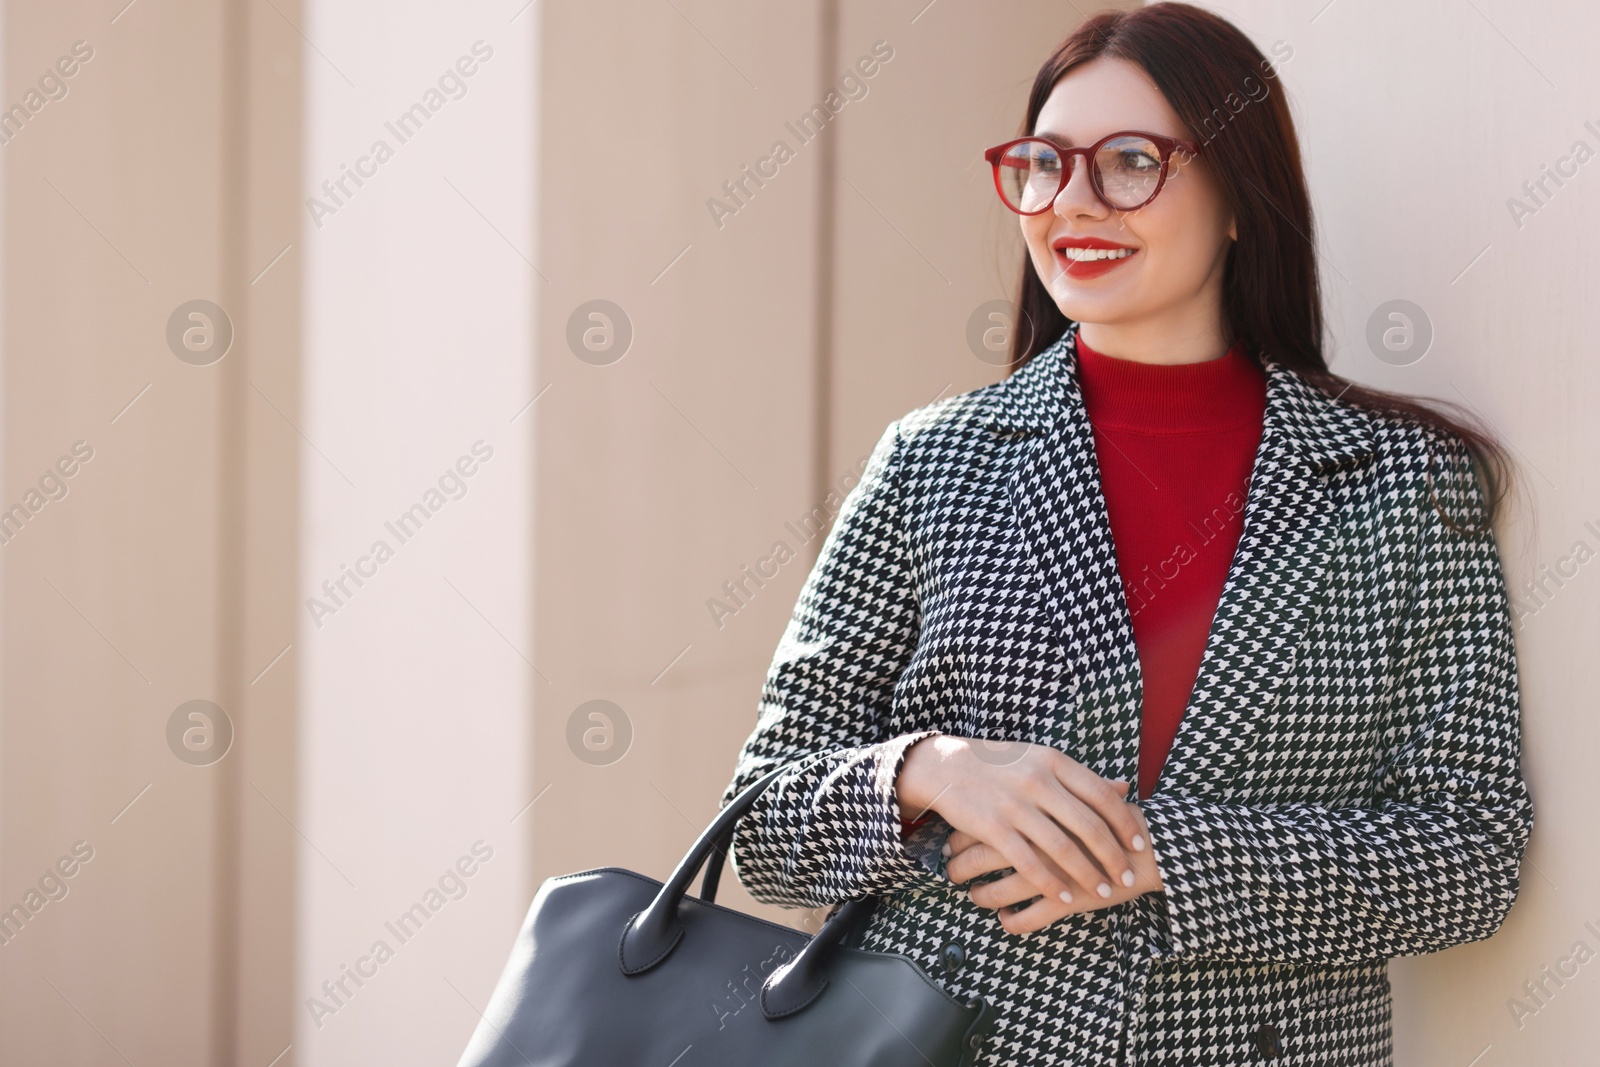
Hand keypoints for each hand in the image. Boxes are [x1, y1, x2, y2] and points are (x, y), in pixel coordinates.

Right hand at [895, 734, 1148, 916]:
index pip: (1101, 795)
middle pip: (1088, 825)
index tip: (1138, 845)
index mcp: (1054, 761)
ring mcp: (1015, 804)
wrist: (945, 765)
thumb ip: (1081, 777)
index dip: (1125, 823)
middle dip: (1112, 855)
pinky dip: (1052, 884)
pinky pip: (1029, 863)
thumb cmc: (1000, 765)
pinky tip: (1065, 897)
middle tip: (1125, 876)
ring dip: (1088, 874)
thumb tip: (1124, 788)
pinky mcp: (993, 827)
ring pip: (1063, 847)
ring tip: (1103, 891)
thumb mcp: (1042, 760)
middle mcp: (1037, 780)